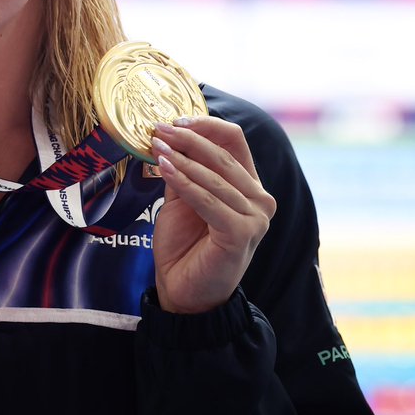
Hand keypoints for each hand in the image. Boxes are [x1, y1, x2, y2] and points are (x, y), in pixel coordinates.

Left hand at [148, 116, 276, 313]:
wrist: (184, 293)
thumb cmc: (184, 247)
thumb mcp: (181, 200)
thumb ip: (181, 171)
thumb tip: (167, 137)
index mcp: (248, 187)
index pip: (234, 141)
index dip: (206, 126)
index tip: (175, 121)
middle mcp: (259, 200)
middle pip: (224, 154)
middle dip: (187, 138)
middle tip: (158, 129)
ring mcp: (255, 218)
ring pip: (214, 176)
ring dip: (181, 158)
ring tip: (155, 146)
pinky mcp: (242, 233)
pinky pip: (208, 199)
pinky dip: (184, 182)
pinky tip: (164, 168)